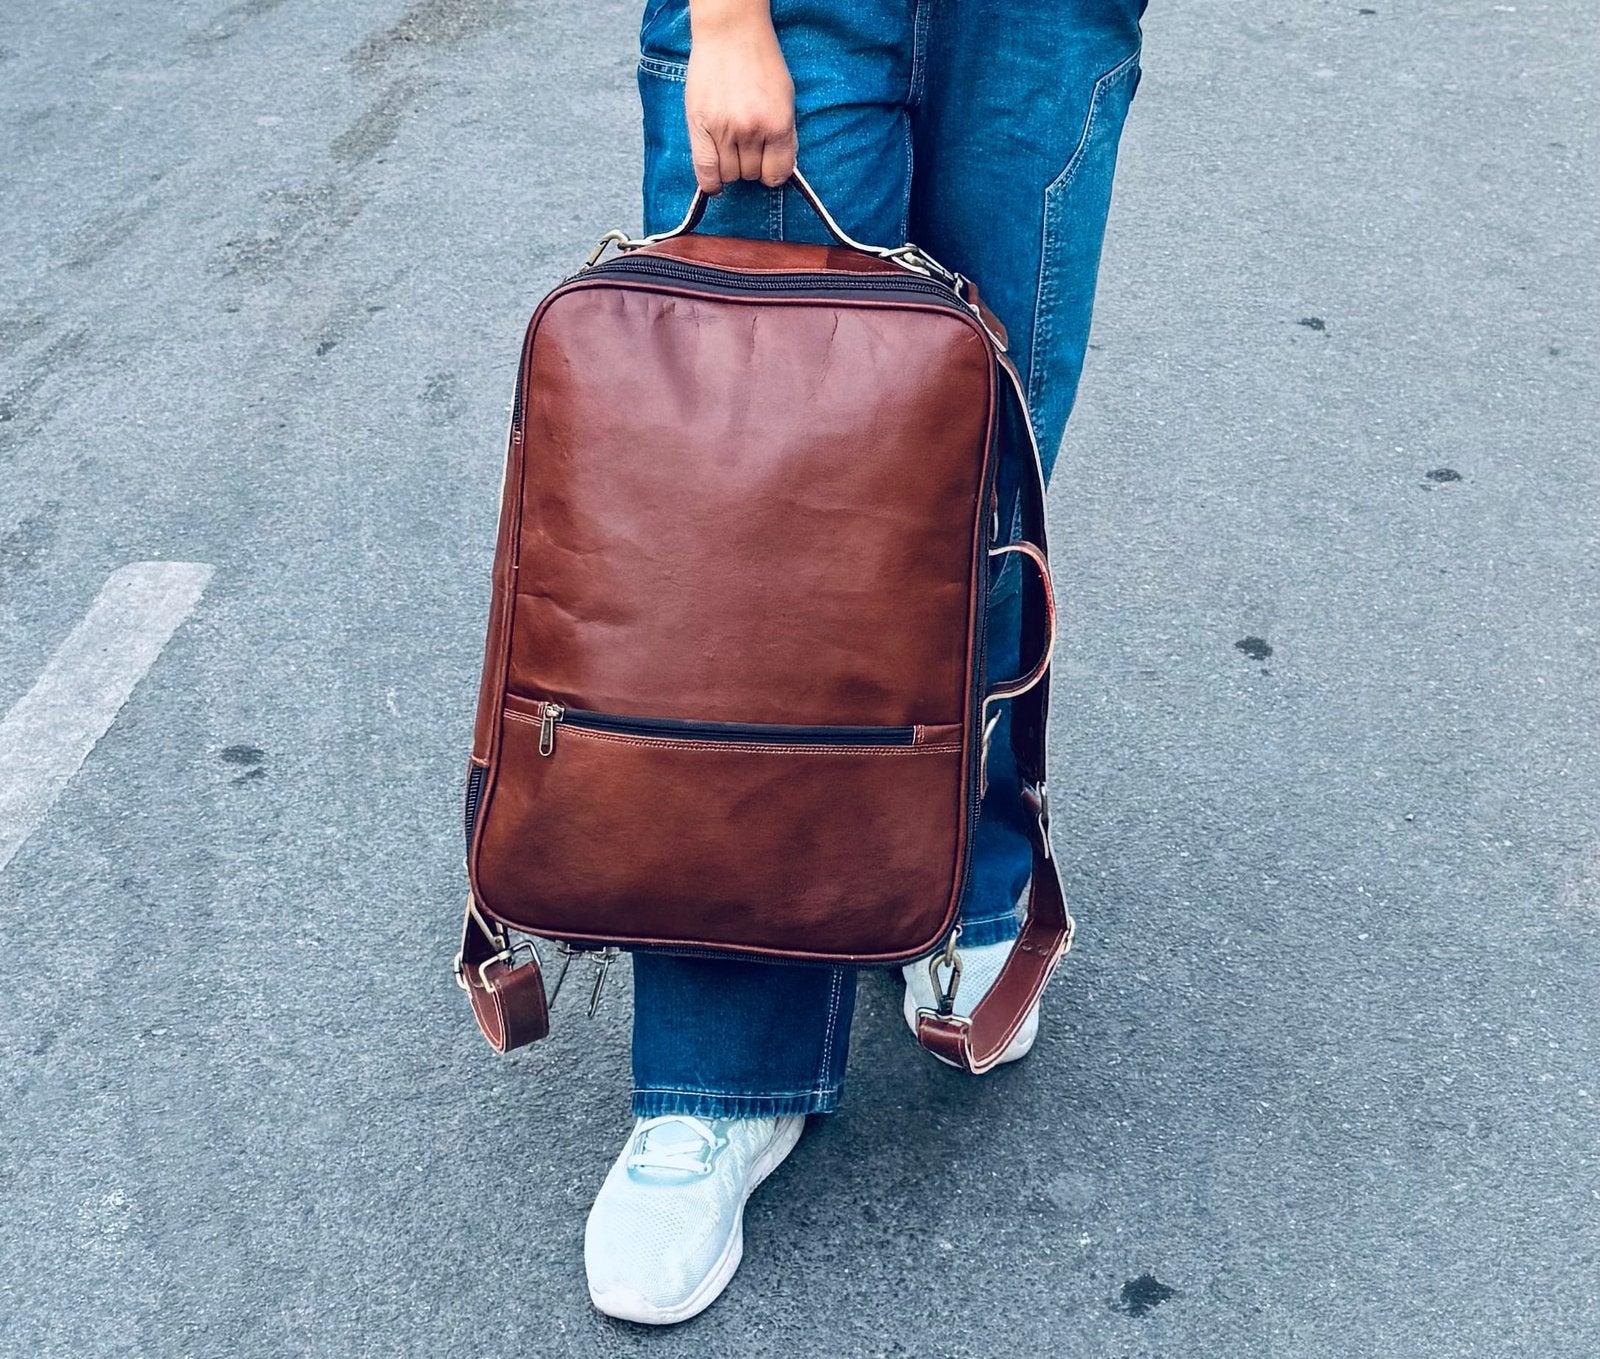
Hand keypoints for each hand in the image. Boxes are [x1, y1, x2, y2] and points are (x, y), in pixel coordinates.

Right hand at [684, 0, 795, 193]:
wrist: (730, 32)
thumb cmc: (760, 61)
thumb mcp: (785, 97)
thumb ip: (784, 134)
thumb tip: (779, 168)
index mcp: (778, 123)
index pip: (778, 173)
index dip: (773, 173)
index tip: (768, 167)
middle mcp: (752, 130)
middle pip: (751, 174)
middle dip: (751, 165)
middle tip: (746, 146)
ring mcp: (724, 129)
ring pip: (729, 174)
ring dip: (730, 168)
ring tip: (729, 148)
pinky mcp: (700, 126)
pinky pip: (705, 171)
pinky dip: (711, 182)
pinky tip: (714, 182)